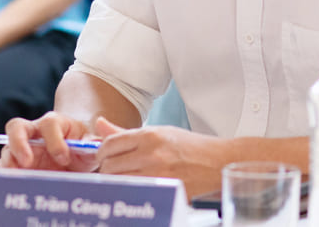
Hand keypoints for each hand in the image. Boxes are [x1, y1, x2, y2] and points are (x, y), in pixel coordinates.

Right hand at [0, 111, 98, 171]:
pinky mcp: (16, 164)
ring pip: (7, 148)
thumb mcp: (90, 145)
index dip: (55, 141)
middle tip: (27, 161)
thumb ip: (93, 143)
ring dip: (9, 161)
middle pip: (17, 127)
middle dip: (19, 143)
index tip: (64, 158)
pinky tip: (11, 184)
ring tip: (15, 175)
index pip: (49, 124)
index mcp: (55, 123)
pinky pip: (4, 167)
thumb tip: (96, 143)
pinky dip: (5, 176)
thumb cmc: (82, 147)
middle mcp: (34, 132)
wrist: (73, 156)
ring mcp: (22, 148)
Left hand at [93, 117, 226, 197]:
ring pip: (118, 182)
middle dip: (107, 169)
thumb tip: (100, 124)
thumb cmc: (192, 147)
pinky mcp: (163, 192)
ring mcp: (157, 175)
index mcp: (150, 135)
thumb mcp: (160, 132)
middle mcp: (152, 154)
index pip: (110, 144)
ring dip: (117, 182)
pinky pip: (134, 194)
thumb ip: (126, 132)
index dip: (102, 152)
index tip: (105, 156)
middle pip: (109, 166)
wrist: (218, 163)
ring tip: (126, 179)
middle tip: (115, 170)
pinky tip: (137, 188)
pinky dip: (131, 192)